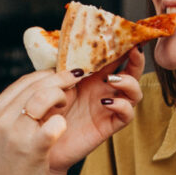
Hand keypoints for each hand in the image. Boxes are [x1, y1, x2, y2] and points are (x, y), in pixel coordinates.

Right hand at [0, 71, 76, 174]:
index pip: (26, 80)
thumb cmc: (12, 160)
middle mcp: (4, 117)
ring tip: (67, 104)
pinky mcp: (33, 148)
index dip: (48, 75)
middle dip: (61, 79)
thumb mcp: (7, 129)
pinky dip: (62, 122)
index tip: (63, 76)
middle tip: (76, 80)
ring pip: (45, 97)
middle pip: (37, 84)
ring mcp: (17, 132)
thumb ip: (19, 108)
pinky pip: (54, 124)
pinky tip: (63, 126)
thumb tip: (43, 86)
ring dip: (62, 96)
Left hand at [38, 48, 145, 172]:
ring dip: (128, 82)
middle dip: (135, 60)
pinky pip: (127, 114)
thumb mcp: (52, 85)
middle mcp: (104, 90)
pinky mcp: (109, 125)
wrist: (40, 141)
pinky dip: (121, 105)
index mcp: (91, 77)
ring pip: (134, 92)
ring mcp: (109, 107)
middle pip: (131, 72)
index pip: (112, 58)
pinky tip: (106, 102)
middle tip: (133, 50)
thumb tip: (74, 53)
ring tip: (112, 79)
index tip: (127, 32)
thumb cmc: (44, 112)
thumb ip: (64, 70)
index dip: (122, 46)